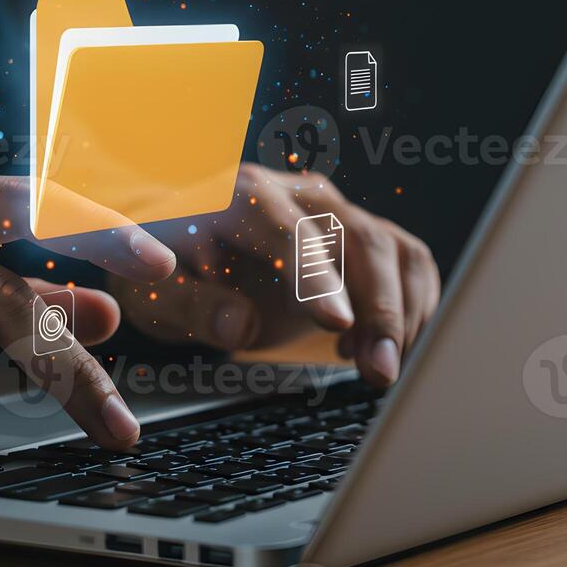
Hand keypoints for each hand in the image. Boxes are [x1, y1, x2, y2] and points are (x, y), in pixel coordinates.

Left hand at [112, 164, 439, 387]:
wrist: (177, 255)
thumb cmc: (162, 271)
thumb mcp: (156, 295)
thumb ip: (192, 306)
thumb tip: (237, 326)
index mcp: (240, 195)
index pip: (289, 231)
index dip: (316, 276)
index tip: (336, 322)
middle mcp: (296, 194)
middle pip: (361, 238)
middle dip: (380, 308)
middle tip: (378, 372)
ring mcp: (333, 212)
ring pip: (395, 250)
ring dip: (402, 312)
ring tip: (377, 368)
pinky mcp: (356, 237)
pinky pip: (407, 262)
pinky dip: (411, 306)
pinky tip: (371, 347)